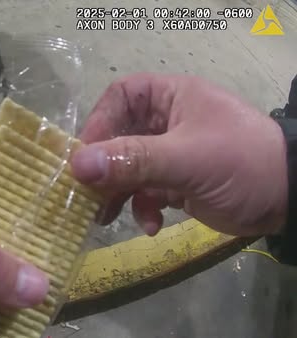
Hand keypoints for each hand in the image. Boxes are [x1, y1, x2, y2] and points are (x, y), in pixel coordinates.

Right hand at [71, 73, 287, 237]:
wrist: (289, 201)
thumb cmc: (240, 163)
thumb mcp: (187, 158)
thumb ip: (133, 160)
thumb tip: (78, 165)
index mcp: (169, 98)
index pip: (119, 98)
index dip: (98, 123)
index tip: (84, 156)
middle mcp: (164, 121)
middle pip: (116, 137)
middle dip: (103, 167)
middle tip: (86, 194)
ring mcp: (168, 154)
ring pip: (126, 168)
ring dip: (115, 192)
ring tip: (105, 216)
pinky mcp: (174, 183)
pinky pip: (144, 192)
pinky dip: (141, 209)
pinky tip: (151, 224)